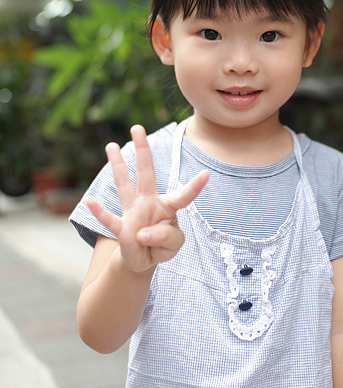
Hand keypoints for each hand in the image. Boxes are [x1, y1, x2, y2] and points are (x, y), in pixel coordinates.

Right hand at [86, 124, 208, 272]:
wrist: (143, 260)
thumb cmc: (162, 245)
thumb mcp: (174, 245)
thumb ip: (166, 237)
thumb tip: (142, 233)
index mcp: (167, 206)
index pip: (183, 195)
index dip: (195, 187)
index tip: (206, 174)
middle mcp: (148, 202)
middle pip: (146, 173)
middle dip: (142, 150)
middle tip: (137, 127)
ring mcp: (133, 213)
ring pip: (124, 185)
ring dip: (117, 165)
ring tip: (111, 145)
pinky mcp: (121, 228)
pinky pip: (110, 219)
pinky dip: (100, 212)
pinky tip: (90, 202)